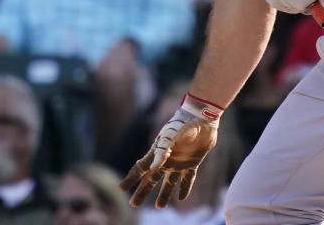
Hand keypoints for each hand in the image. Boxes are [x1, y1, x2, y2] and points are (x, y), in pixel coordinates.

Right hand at [119, 94, 220, 208]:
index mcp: (158, 151)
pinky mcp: (192, 162)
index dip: (131, 178)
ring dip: (164, 194)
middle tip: (134, 204)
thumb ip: (162, 150)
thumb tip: (153, 167)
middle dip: (143, 191)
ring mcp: (179, 161)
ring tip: (159, 207)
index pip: (141, 168)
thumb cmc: (183, 122)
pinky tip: (182, 198)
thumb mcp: (170, 135)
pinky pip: (188, 178)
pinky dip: (184, 188)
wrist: (201, 117)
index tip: (121, 188)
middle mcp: (167, 159)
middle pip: (152, 179)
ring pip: (169, 182)